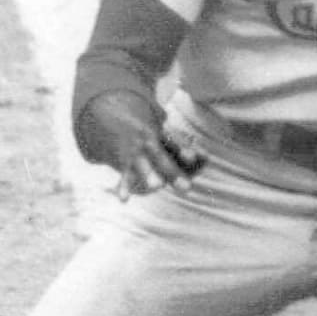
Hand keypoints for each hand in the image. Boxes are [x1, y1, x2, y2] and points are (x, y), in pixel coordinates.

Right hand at [78, 91, 205, 200]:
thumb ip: (185, 149)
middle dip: (173, 172)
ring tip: (157, 186)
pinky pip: (124, 177)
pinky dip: (123, 188)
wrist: (109, 116)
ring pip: (142, 166)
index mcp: (161, 135)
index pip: (174, 143)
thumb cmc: (147, 132)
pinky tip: (124, 200)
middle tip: (186, 188)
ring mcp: (134, 153)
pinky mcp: (123, 164)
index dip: (184, 150)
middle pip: (161, 158)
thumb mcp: (164, 134)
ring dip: (148, 175)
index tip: (194, 157)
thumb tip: (207, 158)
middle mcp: (148, 144)